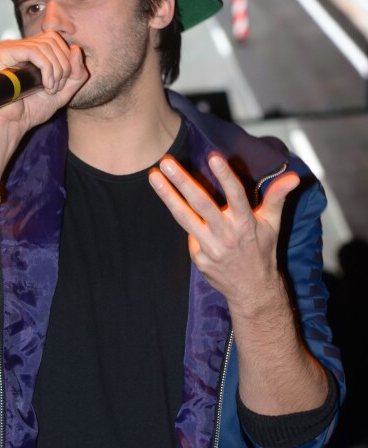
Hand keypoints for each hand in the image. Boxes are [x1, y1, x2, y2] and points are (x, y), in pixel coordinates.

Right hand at [0, 30, 88, 131]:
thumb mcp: (62, 93)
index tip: (64, 82)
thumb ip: (76, 74)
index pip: (54, 38)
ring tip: (50, 89)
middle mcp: (17, 46)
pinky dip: (46, 68)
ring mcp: (7, 48)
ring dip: (56, 69)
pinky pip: (34, 51)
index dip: (66, 57)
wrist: (10, 125)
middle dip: (63, 64)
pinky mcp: (1, 53)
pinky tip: (45, 85)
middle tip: (57, 87)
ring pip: (45, 45)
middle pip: (52, 38)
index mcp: (28, 51)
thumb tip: (76, 49)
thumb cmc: (30, 111)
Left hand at [149, 153, 299, 316]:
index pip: (236, 195)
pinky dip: (184, 221)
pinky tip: (176, 207)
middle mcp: (227, 234)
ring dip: (167, 196)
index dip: (225, 176)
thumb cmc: (262, 250)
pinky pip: (189, 235)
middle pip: (202, 204)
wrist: (253, 290)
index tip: (213, 157)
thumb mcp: (273, 224)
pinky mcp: (199, 258)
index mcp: (246, 222)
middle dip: (182, 181)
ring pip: (185, 217)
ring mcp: (211, 247)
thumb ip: (277, 197)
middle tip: (166, 162)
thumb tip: (293, 177)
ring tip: (153, 177)